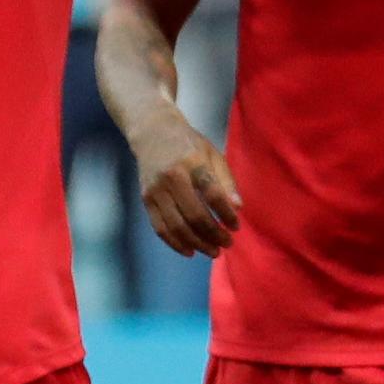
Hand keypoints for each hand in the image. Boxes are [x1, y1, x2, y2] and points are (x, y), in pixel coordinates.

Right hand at [131, 106, 239, 257]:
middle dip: (214, 234)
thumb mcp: (212, 154)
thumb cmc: (188, 143)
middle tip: (227, 244)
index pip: (213, 194)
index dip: (226, 214)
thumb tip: (237, 208)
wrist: (152, 132)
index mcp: (193, 162)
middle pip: (195, 215)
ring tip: (213, 251)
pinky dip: (175, 244)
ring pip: (177, 226)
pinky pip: (160, 228)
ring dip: (197, 243)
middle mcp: (172, 177)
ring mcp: (156, 190)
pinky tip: (190, 251)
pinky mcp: (146, 200)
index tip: (236, 226)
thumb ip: (226, 180)